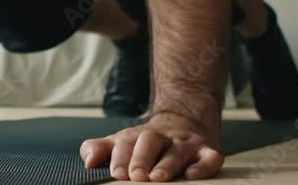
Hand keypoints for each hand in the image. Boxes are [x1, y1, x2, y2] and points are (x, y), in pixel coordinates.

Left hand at [80, 112, 223, 181]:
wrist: (186, 120)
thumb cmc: (148, 142)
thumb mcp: (123, 142)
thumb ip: (101, 149)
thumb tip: (88, 161)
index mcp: (138, 136)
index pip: (126, 142)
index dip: (120, 157)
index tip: (117, 173)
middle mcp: (163, 136)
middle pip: (150, 141)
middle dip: (142, 158)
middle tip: (136, 176)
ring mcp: (186, 143)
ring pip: (177, 150)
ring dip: (168, 164)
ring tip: (158, 178)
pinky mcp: (209, 151)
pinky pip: (209, 157)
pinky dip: (203, 166)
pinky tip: (193, 176)